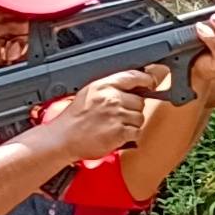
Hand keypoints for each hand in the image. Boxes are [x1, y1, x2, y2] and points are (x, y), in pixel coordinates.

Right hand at [38, 70, 163, 163]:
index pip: (133, 76)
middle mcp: (111, 98)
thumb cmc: (74, 119)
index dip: (146, 79)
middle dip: (132, 109)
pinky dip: (131, 135)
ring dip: (132, 123)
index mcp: (103, 86)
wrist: (63, 138)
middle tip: (119, 115)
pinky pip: (137, 131)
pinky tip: (118, 134)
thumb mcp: (89, 93)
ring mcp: (116, 115)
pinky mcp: (120, 131)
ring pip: (140, 117)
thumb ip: (110, 87)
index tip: (151, 82)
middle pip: (139, 101)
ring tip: (115, 125)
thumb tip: (133, 84)